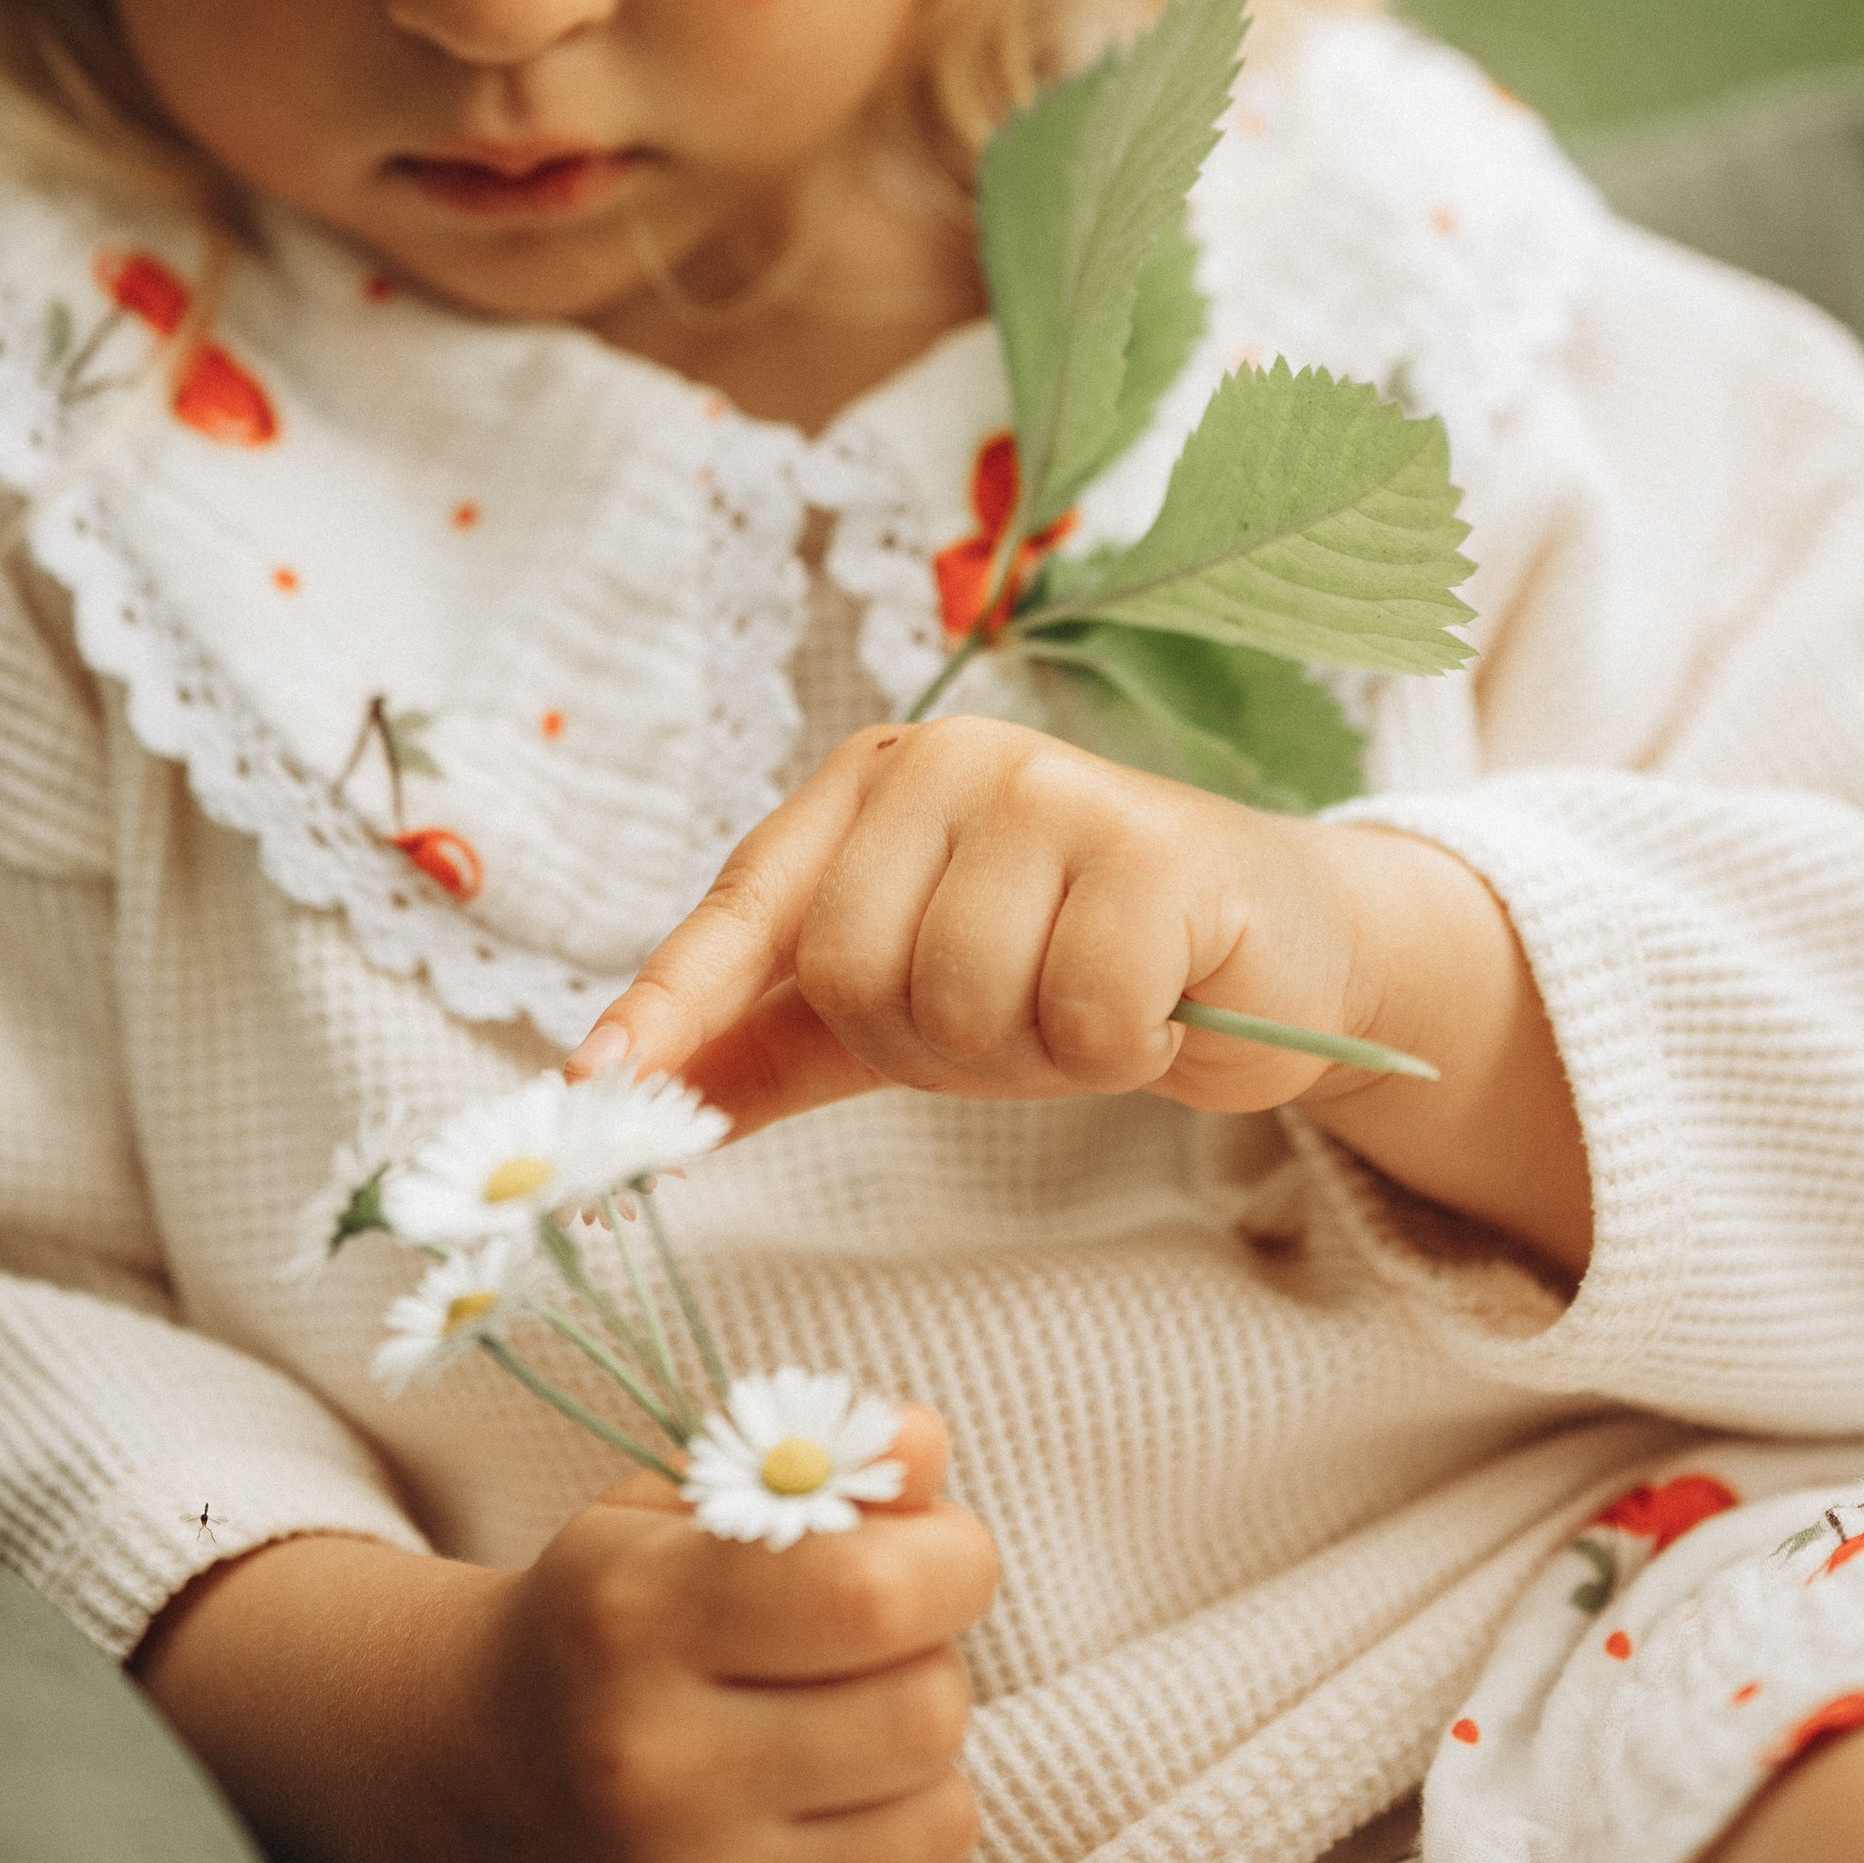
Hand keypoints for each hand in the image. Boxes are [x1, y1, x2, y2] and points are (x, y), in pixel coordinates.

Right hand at [135, 1410, 993, 1862]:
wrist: (485, 1787)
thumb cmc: (612, 1625)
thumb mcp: (682, 1513)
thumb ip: (819, 1471)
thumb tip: (926, 1440)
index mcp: (637, 1614)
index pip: (871, 1591)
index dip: (947, 1559)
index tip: (937, 1554)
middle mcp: (655, 1764)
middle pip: (924, 1710)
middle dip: (932, 1663)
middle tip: (873, 1655)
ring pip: (940, 1820)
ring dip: (921, 1773)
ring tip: (837, 1747)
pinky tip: (824, 1837)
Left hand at [589, 720, 1381, 1124]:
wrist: (1272, 948)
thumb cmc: (1067, 960)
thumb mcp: (900, 1006)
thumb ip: (761, 1041)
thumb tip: (606, 1102)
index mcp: (870, 784)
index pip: (745, 904)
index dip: (669, 1002)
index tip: (590, 1089)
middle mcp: (952, 760)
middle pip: (854, 976)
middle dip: (933, 1046)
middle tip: (1020, 1019)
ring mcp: (1056, 789)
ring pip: (963, 1004)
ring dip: (1033, 1055)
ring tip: (1092, 1003)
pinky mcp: (1156, 848)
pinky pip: (1079, 1018)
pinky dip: (1119, 1048)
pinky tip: (1158, 1000)